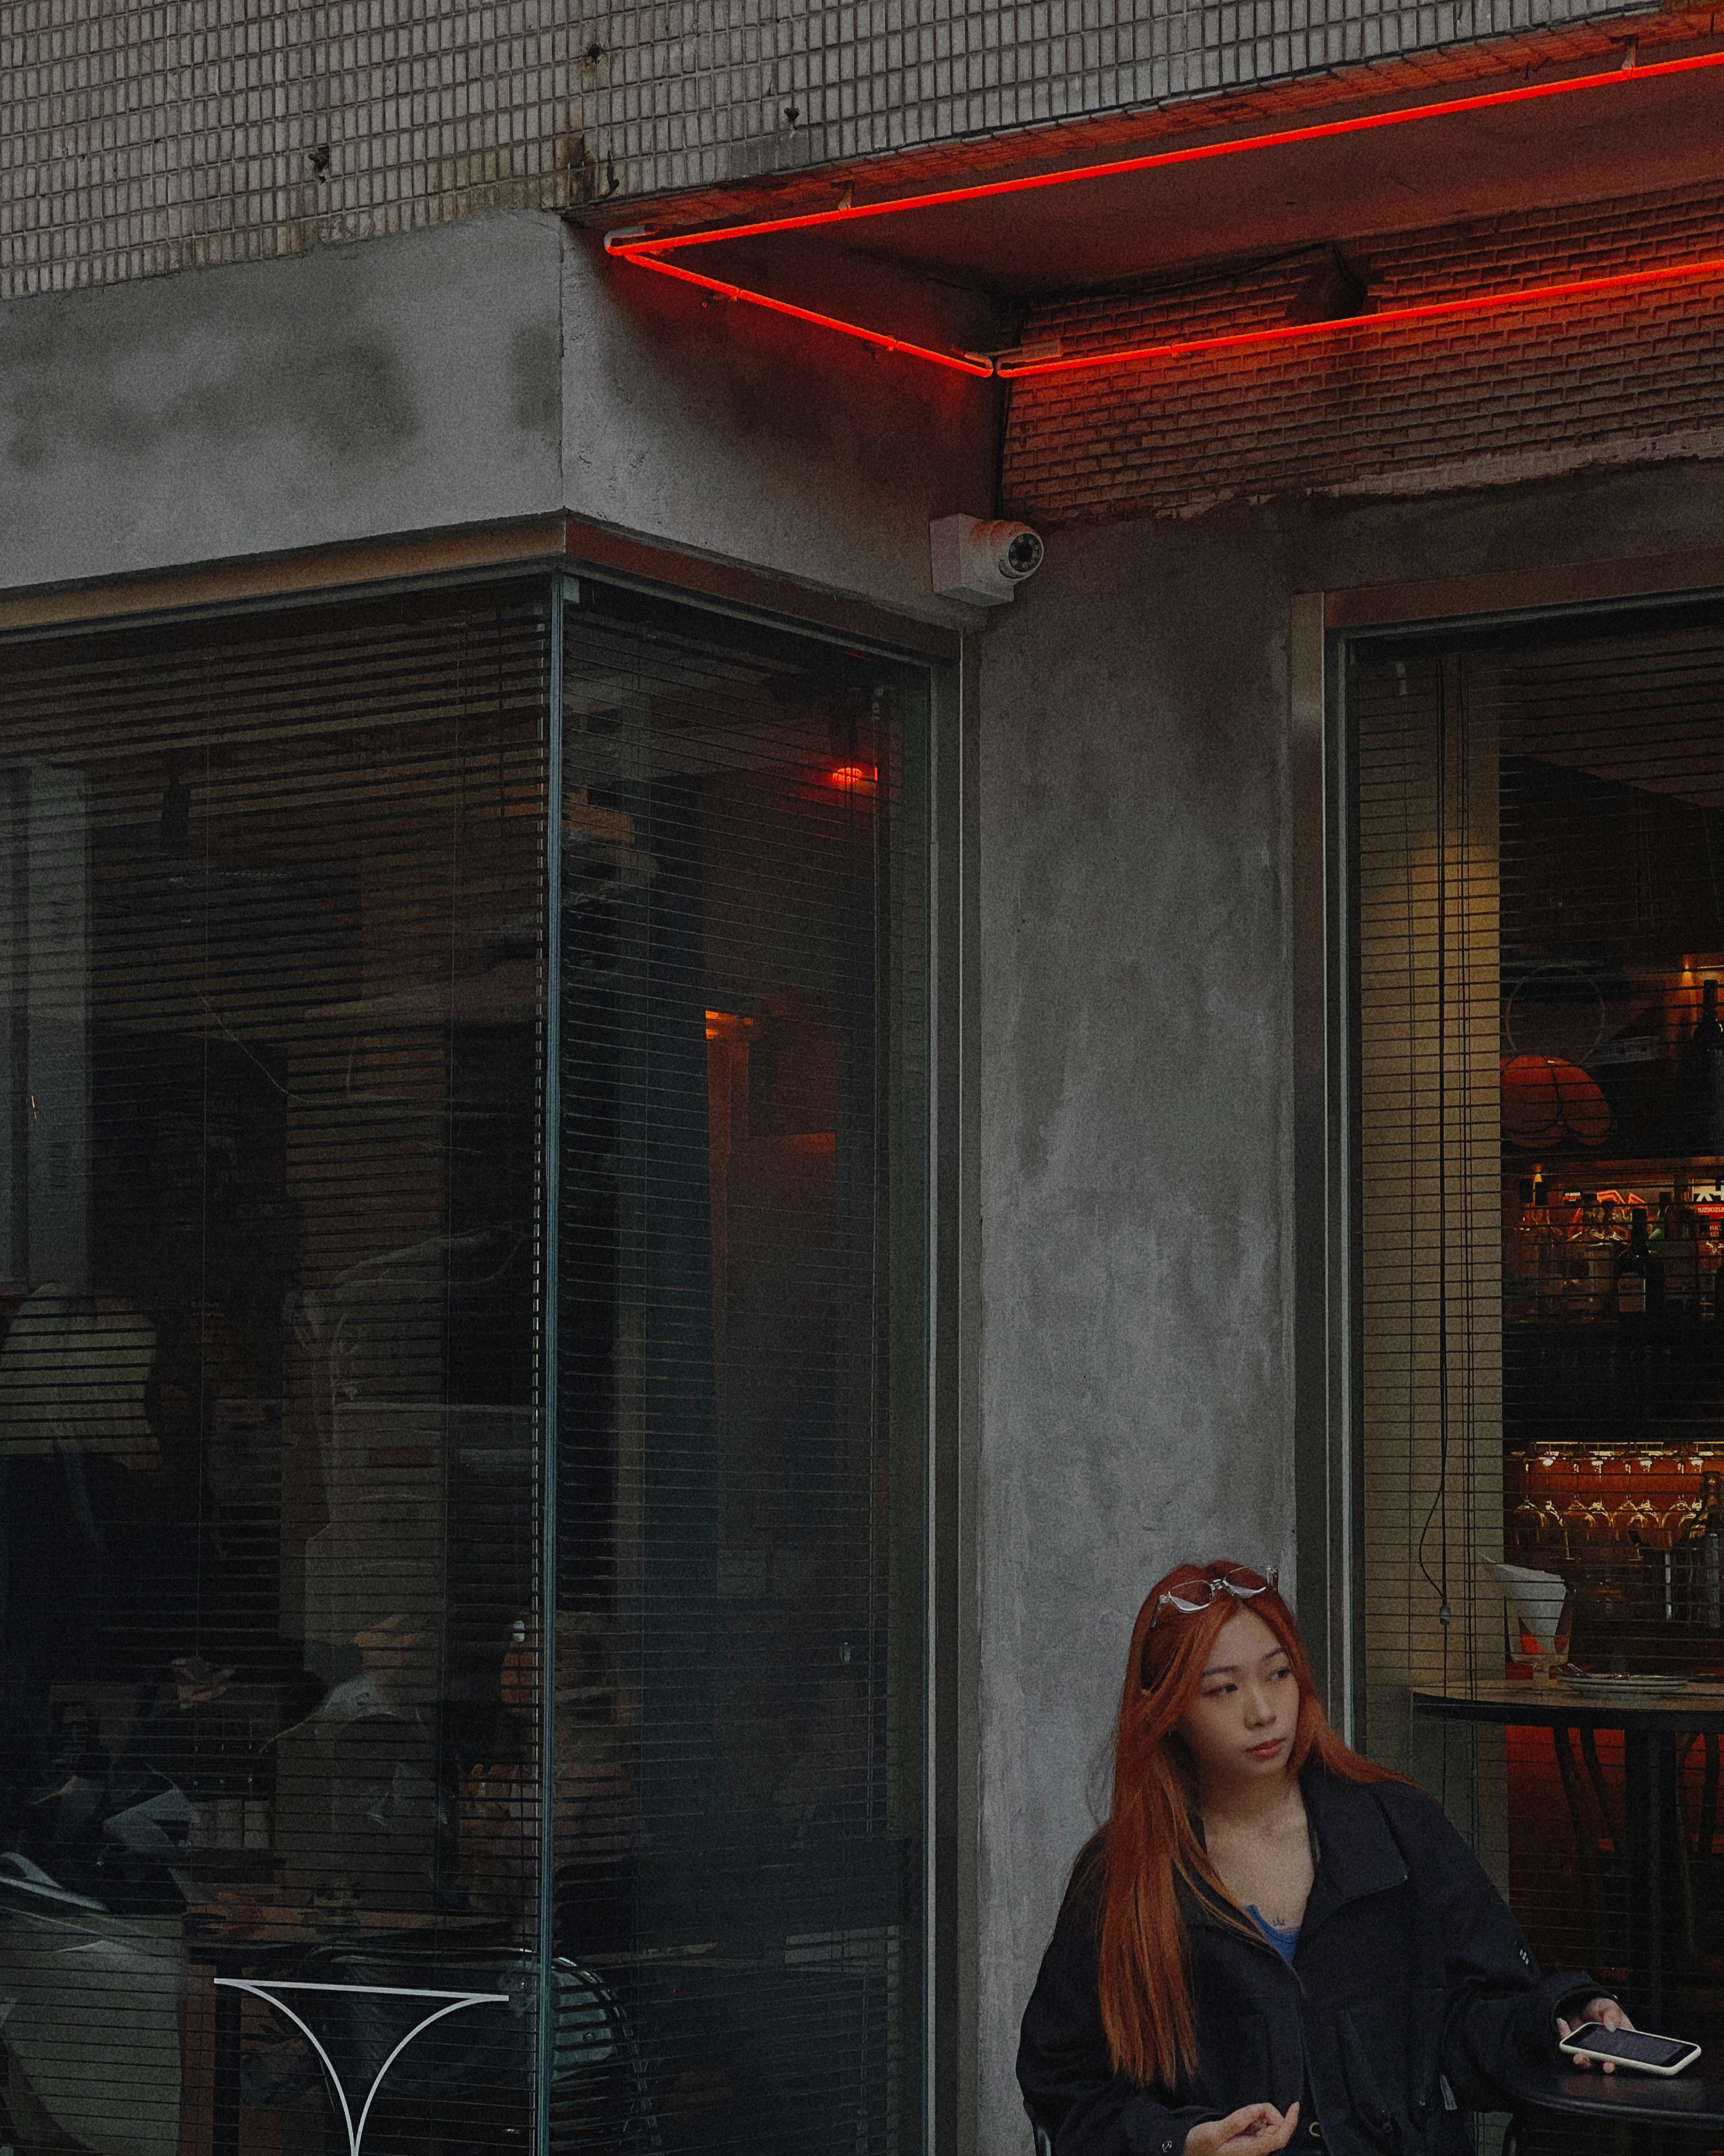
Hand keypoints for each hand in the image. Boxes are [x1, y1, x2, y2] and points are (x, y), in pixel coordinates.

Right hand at [1183, 2101, 1300, 2153]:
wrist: (1190, 2154)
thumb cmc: (1199, 2147)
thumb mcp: (1214, 2132)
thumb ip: (1237, 2121)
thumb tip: (1257, 2109)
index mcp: (1250, 2151)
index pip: (1279, 2138)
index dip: (1290, 2122)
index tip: (1294, 2105)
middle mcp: (1256, 2152)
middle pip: (1276, 2129)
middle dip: (1267, 2114)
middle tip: (1248, 2109)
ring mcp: (1253, 2149)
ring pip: (1267, 2127)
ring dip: (1258, 2117)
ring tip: (1238, 2119)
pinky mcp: (1249, 2145)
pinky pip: (1258, 2129)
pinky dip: (1252, 2120)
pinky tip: (1240, 2123)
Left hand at [1557, 1999, 1635, 2073]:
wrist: (1585, 2004)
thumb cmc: (1603, 2009)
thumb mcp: (1609, 2007)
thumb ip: (1612, 2014)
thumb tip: (1610, 2025)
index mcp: (1623, 2044)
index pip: (1625, 2059)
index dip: (1619, 2065)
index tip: (1610, 2065)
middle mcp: (1609, 2053)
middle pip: (1607, 2064)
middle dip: (1601, 2066)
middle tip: (1597, 2064)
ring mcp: (1593, 2053)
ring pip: (1589, 2062)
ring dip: (1583, 2060)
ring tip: (1578, 2056)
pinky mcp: (1577, 2048)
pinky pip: (1569, 2047)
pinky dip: (1565, 2036)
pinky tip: (1562, 2023)